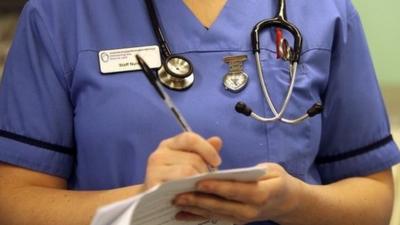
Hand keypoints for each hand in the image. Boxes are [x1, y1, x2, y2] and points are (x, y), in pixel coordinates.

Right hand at [144, 132, 221, 189]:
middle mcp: (159, 154)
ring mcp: (154, 170)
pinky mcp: (153, 185)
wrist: (153, 203)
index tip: (217, 162)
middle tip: (206, 182)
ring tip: (199, 189)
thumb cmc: (176, 182)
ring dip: (199, 182)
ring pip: (188, 171)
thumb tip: (217, 140)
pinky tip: (192, 195)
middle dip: (205, 171)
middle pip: (193, 158)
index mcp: (169, 145)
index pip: (190, 138)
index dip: (207, 149)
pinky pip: (179, 185)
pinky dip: (190, 191)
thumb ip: (203, 152)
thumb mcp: (190, 164)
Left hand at [173, 163, 305, 223]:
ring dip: (195, 209)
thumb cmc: (277, 181)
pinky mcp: (235, 220)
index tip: (200, 182)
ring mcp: (242, 218)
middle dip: (199, 200)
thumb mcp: (271, 170)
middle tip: (180, 195)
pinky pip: (214, 219)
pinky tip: (182, 214)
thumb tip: (230, 172)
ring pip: (215, 213)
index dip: (217, 187)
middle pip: (222, 205)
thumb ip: (252, 171)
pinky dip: (197, 217)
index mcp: (262, 193)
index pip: (236, 190)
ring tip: (177, 202)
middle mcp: (251, 210)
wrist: (286, 202)